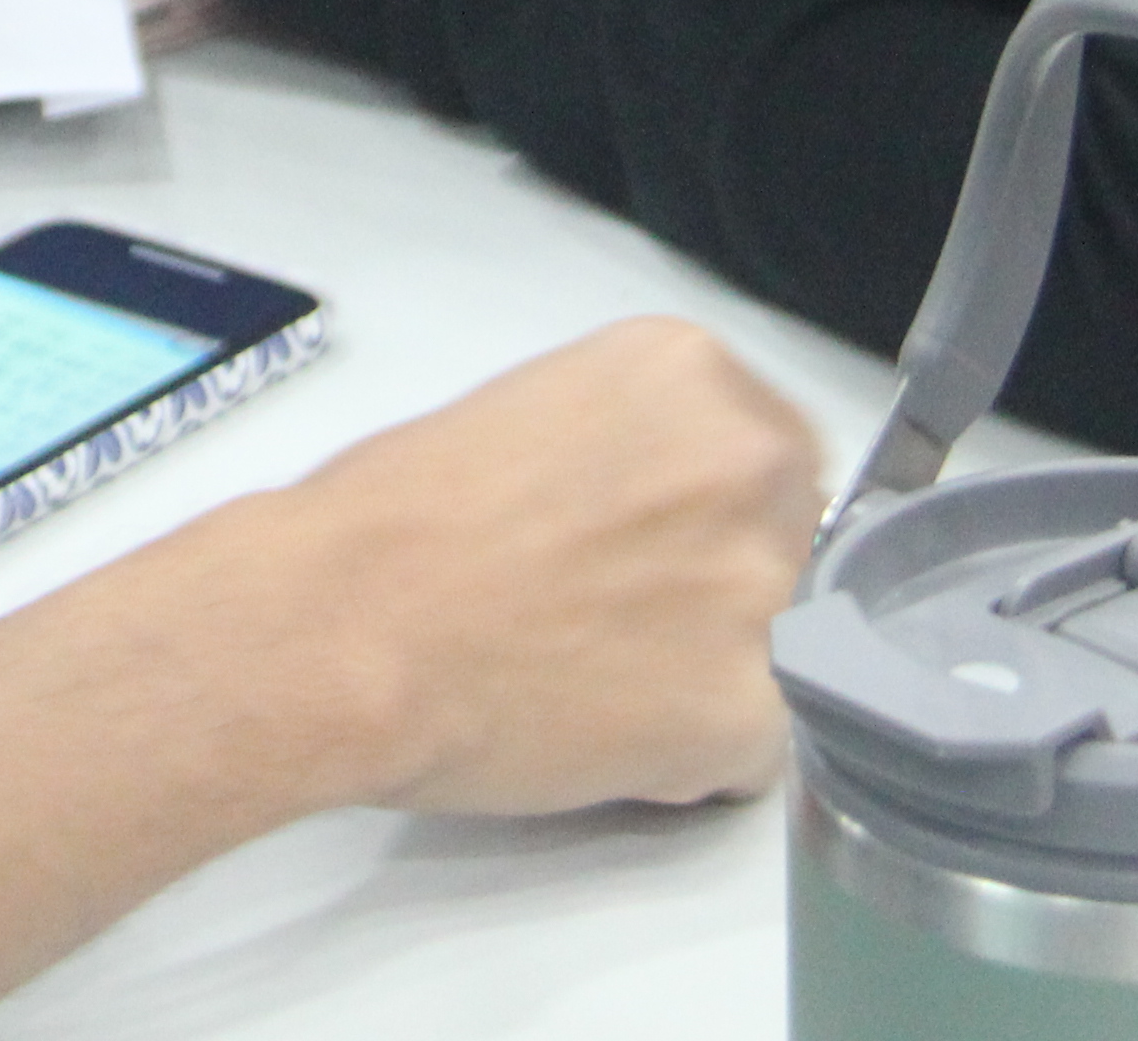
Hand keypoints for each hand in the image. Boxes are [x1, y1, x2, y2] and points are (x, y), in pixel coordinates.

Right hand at [254, 321, 825, 817]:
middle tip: (626, 620)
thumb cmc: (392, 523)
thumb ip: (631, 447)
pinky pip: (761, 749)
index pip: (769, 452)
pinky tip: (609, 738)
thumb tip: (657, 510)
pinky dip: (698, 761)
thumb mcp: (532, 414)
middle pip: (796, 542)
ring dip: (715, 675)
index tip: (662, 549)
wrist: (342, 626)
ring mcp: (759, 590)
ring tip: (605, 685)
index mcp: (690, 376)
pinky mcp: (747, 709)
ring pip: (787, 651)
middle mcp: (747, 465)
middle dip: (726, 587)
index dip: (714, 514)